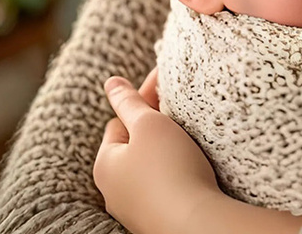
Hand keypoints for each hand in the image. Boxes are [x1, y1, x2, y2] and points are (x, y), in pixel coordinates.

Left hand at [94, 72, 218, 233]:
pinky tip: (191, 168)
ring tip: (189, 138)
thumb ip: (128, 101)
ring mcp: (136, 208)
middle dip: (155, 127)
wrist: (196, 222)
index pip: (119, 122)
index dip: (143, 102)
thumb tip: (111, 82)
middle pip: (134, 146)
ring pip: (149, 168)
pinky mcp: (157, 218)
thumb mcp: (148, 125)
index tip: (167, 86)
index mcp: (105, 164)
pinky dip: (174, 174)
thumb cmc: (169, 169)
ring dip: (166, 152)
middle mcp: (114, 190)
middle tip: (181, 111)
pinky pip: (163, 187)